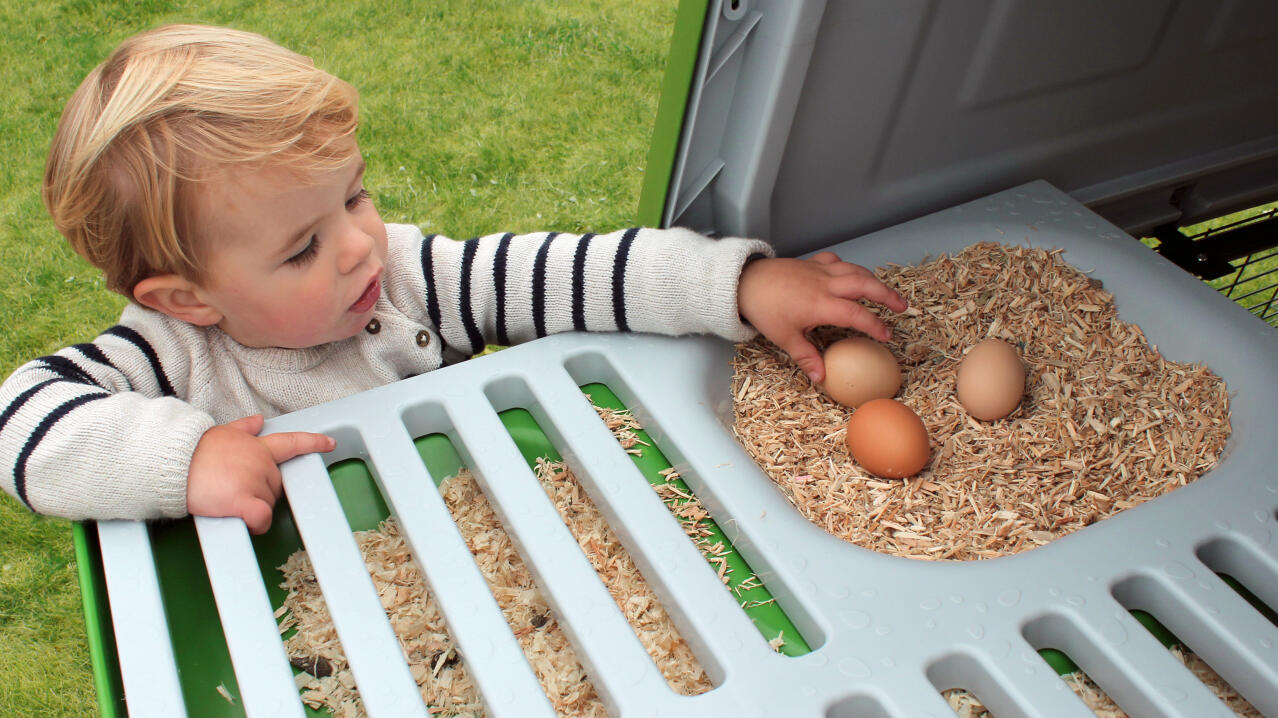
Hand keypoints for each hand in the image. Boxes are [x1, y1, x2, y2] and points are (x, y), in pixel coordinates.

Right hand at [186, 414, 335, 533]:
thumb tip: (257, 420)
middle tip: (232, 488)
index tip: (330, 443)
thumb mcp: (221, 433)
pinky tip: (246, 521)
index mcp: (258, 446)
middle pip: (276, 486)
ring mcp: (254, 481)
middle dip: (260, 492)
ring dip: (252, 507)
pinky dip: (257, 524)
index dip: (313, 443)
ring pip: (268, 504)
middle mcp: (261, 462)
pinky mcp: (243, 500)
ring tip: (225, 497)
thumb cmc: (193, 451)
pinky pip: (261, 518)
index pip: (292, 442)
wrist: (173, 463)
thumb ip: (243, 429)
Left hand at [738, 252, 907, 383]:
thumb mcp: (784, 337)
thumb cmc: (764, 308)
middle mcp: (825, 283)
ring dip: (873, 280)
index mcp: (821, 304)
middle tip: (903, 307)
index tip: (886, 335)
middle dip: (887, 295)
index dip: (875, 325)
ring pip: (855, 270)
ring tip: (885, 292)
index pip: (857, 314)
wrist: (745, 281)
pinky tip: (850, 275)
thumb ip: (806, 357)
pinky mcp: (812, 262)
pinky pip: (837, 261)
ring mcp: (820, 270)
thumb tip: (822, 378)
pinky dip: (848, 267)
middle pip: (865, 284)